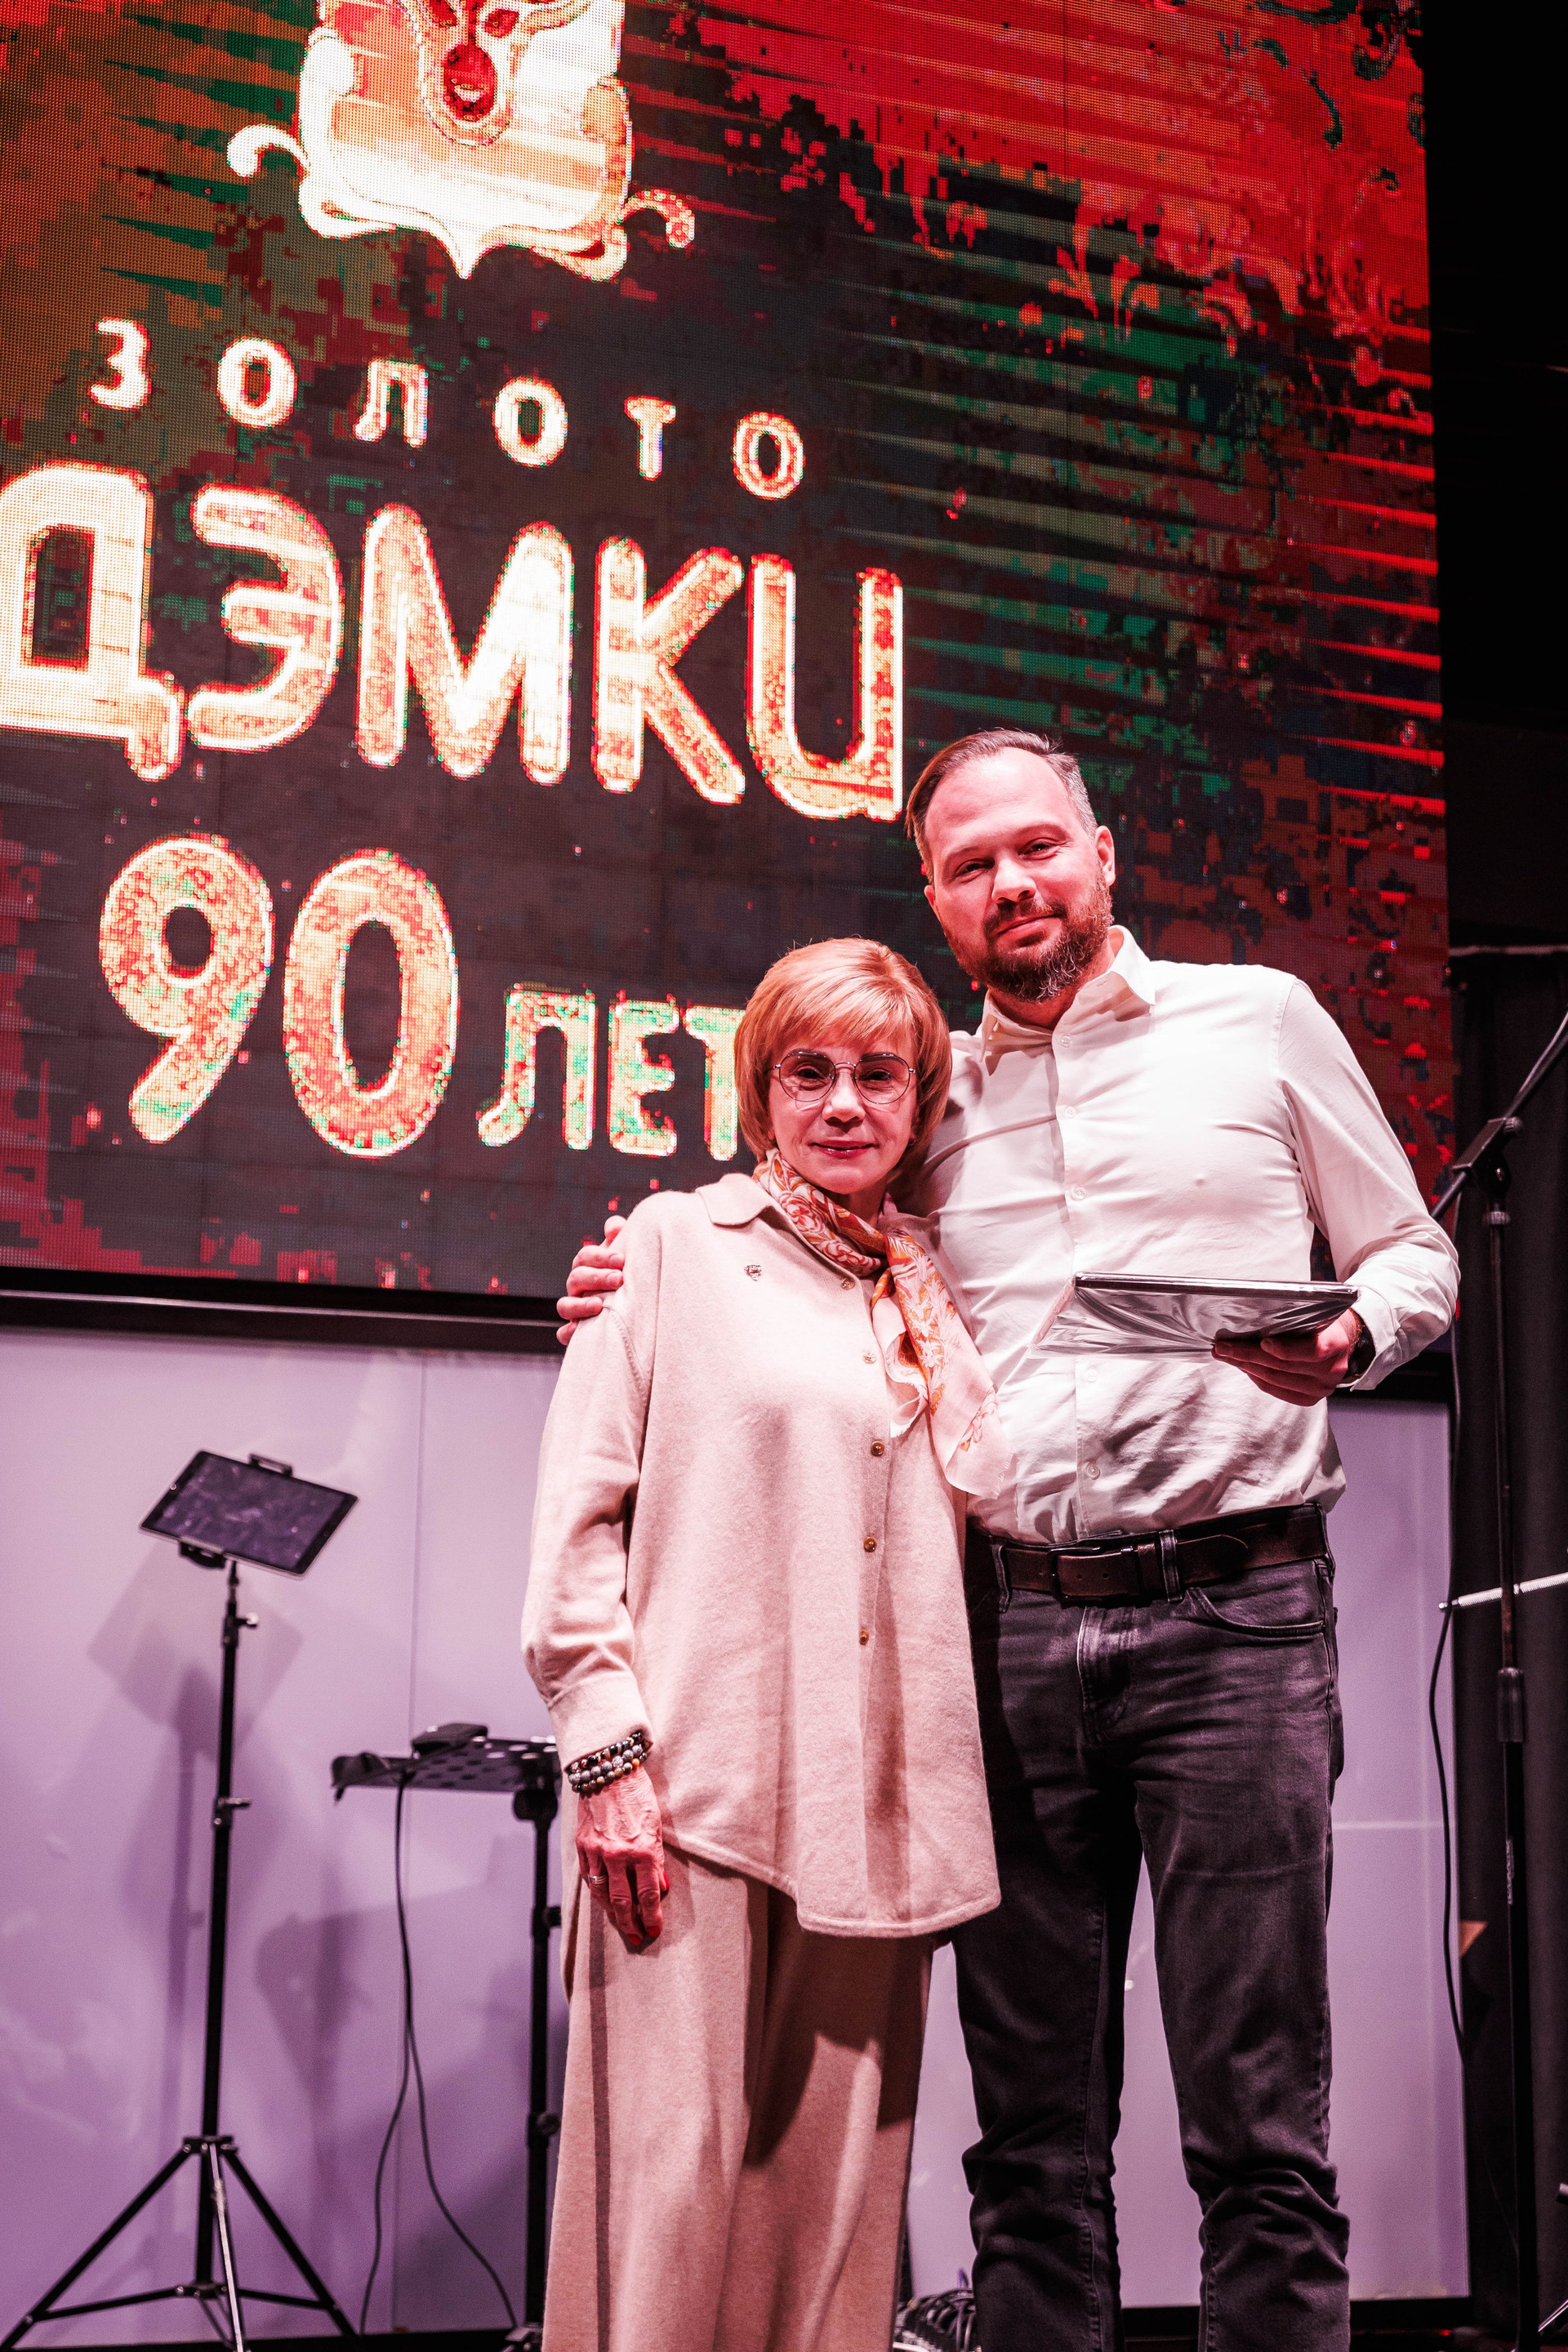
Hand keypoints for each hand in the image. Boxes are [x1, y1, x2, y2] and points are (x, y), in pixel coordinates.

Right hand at [555, 1214, 627, 1344]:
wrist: (635, 1309)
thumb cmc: (627, 1274)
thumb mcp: (625, 1254)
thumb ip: (620, 1236)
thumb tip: (615, 1226)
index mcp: (587, 1267)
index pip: (585, 1257)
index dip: (600, 1257)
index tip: (621, 1259)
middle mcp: (577, 1287)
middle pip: (576, 1278)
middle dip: (596, 1278)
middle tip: (618, 1279)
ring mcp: (574, 1309)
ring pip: (564, 1305)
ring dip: (580, 1304)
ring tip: (599, 1304)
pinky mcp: (576, 1332)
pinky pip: (564, 1334)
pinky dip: (569, 1333)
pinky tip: (580, 1331)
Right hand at [576, 1765, 666, 1948]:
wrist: (608, 1771)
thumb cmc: (638, 1795)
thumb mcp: (657, 1826)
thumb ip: (657, 1859)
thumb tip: (660, 1887)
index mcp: (642, 1850)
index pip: (648, 1895)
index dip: (651, 1917)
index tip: (654, 1930)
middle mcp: (618, 1855)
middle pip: (623, 1901)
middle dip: (630, 1923)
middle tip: (636, 1937)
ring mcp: (597, 1852)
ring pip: (602, 1894)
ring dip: (611, 1913)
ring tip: (620, 1923)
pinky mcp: (582, 1847)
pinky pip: (589, 1878)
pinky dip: (597, 1892)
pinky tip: (603, 1900)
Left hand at [1213, 1309, 1364, 1406]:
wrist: (1339, 1341)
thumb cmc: (1320, 1322)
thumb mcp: (1314, 1312)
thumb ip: (1294, 1316)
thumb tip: (1250, 1315)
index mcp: (1336, 1344)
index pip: (1312, 1350)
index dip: (1285, 1349)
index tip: (1262, 1342)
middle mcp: (1332, 1369)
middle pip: (1283, 1365)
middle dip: (1248, 1355)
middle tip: (1223, 1347)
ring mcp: (1321, 1387)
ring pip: (1275, 1379)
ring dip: (1245, 1366)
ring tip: (1225, 1355)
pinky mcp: (1310, 1398)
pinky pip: (1276, 1389)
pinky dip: (1256, 1377)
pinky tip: (1242, 1366)